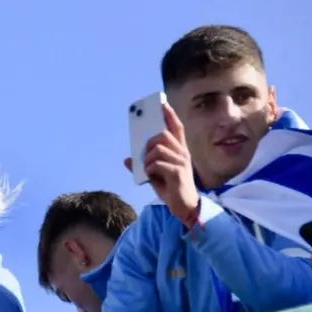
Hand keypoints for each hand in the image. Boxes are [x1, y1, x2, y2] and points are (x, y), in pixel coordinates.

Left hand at [125, 103, 198, 221]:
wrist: (185, 206)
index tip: (163, 104)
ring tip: (148, 170)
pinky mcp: (177, 173)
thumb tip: (127, 160)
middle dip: (149, 143)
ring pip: (158, 149)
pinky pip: (157, 164)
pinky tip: (151, 176)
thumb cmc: (172, 189)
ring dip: (147, 159)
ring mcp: (181, 162)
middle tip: (145, 156)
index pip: (177, 128)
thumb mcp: (155, 175)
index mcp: (180, 151)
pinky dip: (149, 169)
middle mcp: (183, 153)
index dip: (170, 115)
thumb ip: (143, 165)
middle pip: (163, 135)